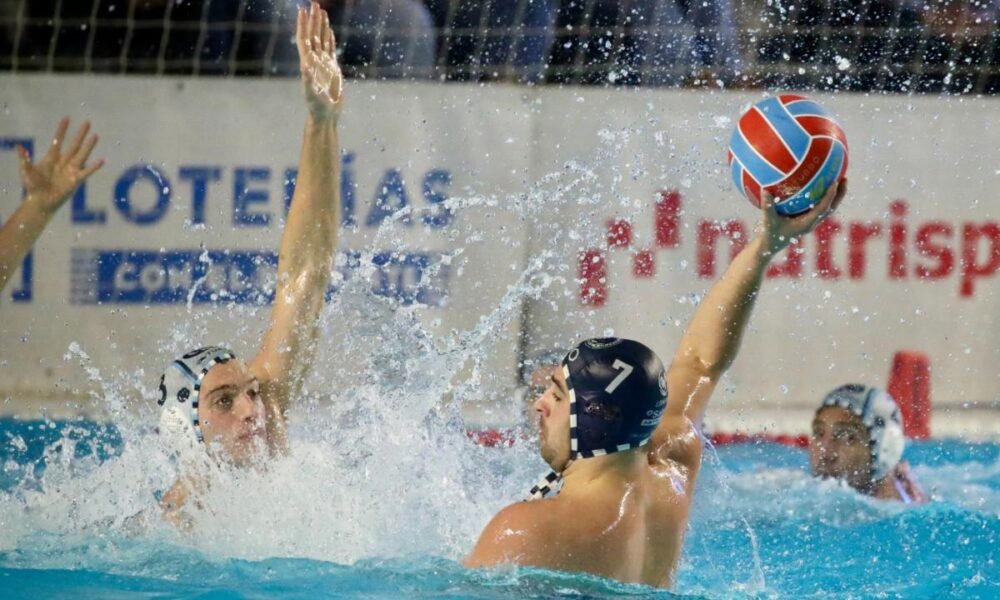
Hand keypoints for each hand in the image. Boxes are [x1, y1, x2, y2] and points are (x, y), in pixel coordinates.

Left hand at [17, 117, 103, 215]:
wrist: (41, 201)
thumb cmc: (33, 186)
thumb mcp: (26, 171)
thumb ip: (25, 159)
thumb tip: (19, 147)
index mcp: (51, 157)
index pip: (58, 140)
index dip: (62, 130)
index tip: (67, 118)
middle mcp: (63, 161)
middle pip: (74, 145)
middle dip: (80, 134)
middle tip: (87, 122)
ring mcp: (71, 170)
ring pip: (82, 154)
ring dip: (89, 145)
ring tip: (96, 135)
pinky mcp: (76, 180)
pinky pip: (87, 171)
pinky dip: (94, 166)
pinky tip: (102, 160)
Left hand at [296, 2, 342, 122]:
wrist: (325, 114)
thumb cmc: (316, 106)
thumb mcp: (311, 93)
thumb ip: (308, 79)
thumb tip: (305, 65)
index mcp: (308, 63)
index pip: (304, 39)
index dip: (303, 24)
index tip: (302, 10)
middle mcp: (314, 61)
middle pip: (313, 35)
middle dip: (313, 19)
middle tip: (315, 4)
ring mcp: (323, 64)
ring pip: (321, 40)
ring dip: (321, 26)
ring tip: (322, 12)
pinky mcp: (332, 69)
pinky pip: (330, 50)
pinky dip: (329, 39)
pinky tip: (329, 31)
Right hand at [755, 179, 846, 254]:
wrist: (768, 247)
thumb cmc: (768, 235)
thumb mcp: (766, 221)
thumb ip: (767, 206)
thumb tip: (764, 190)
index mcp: (806, 224)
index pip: (822, 209)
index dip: (829, 197)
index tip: (834, 183)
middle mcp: (811, 223)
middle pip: (831, 208)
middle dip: (839, 194)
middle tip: (844, 178)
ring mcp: (810, 222)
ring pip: (827, 208)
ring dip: (835, 195)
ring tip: (838, 179)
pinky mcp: (805, 220)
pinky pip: (818, 207)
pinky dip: (822, 196)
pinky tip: (817, 184)